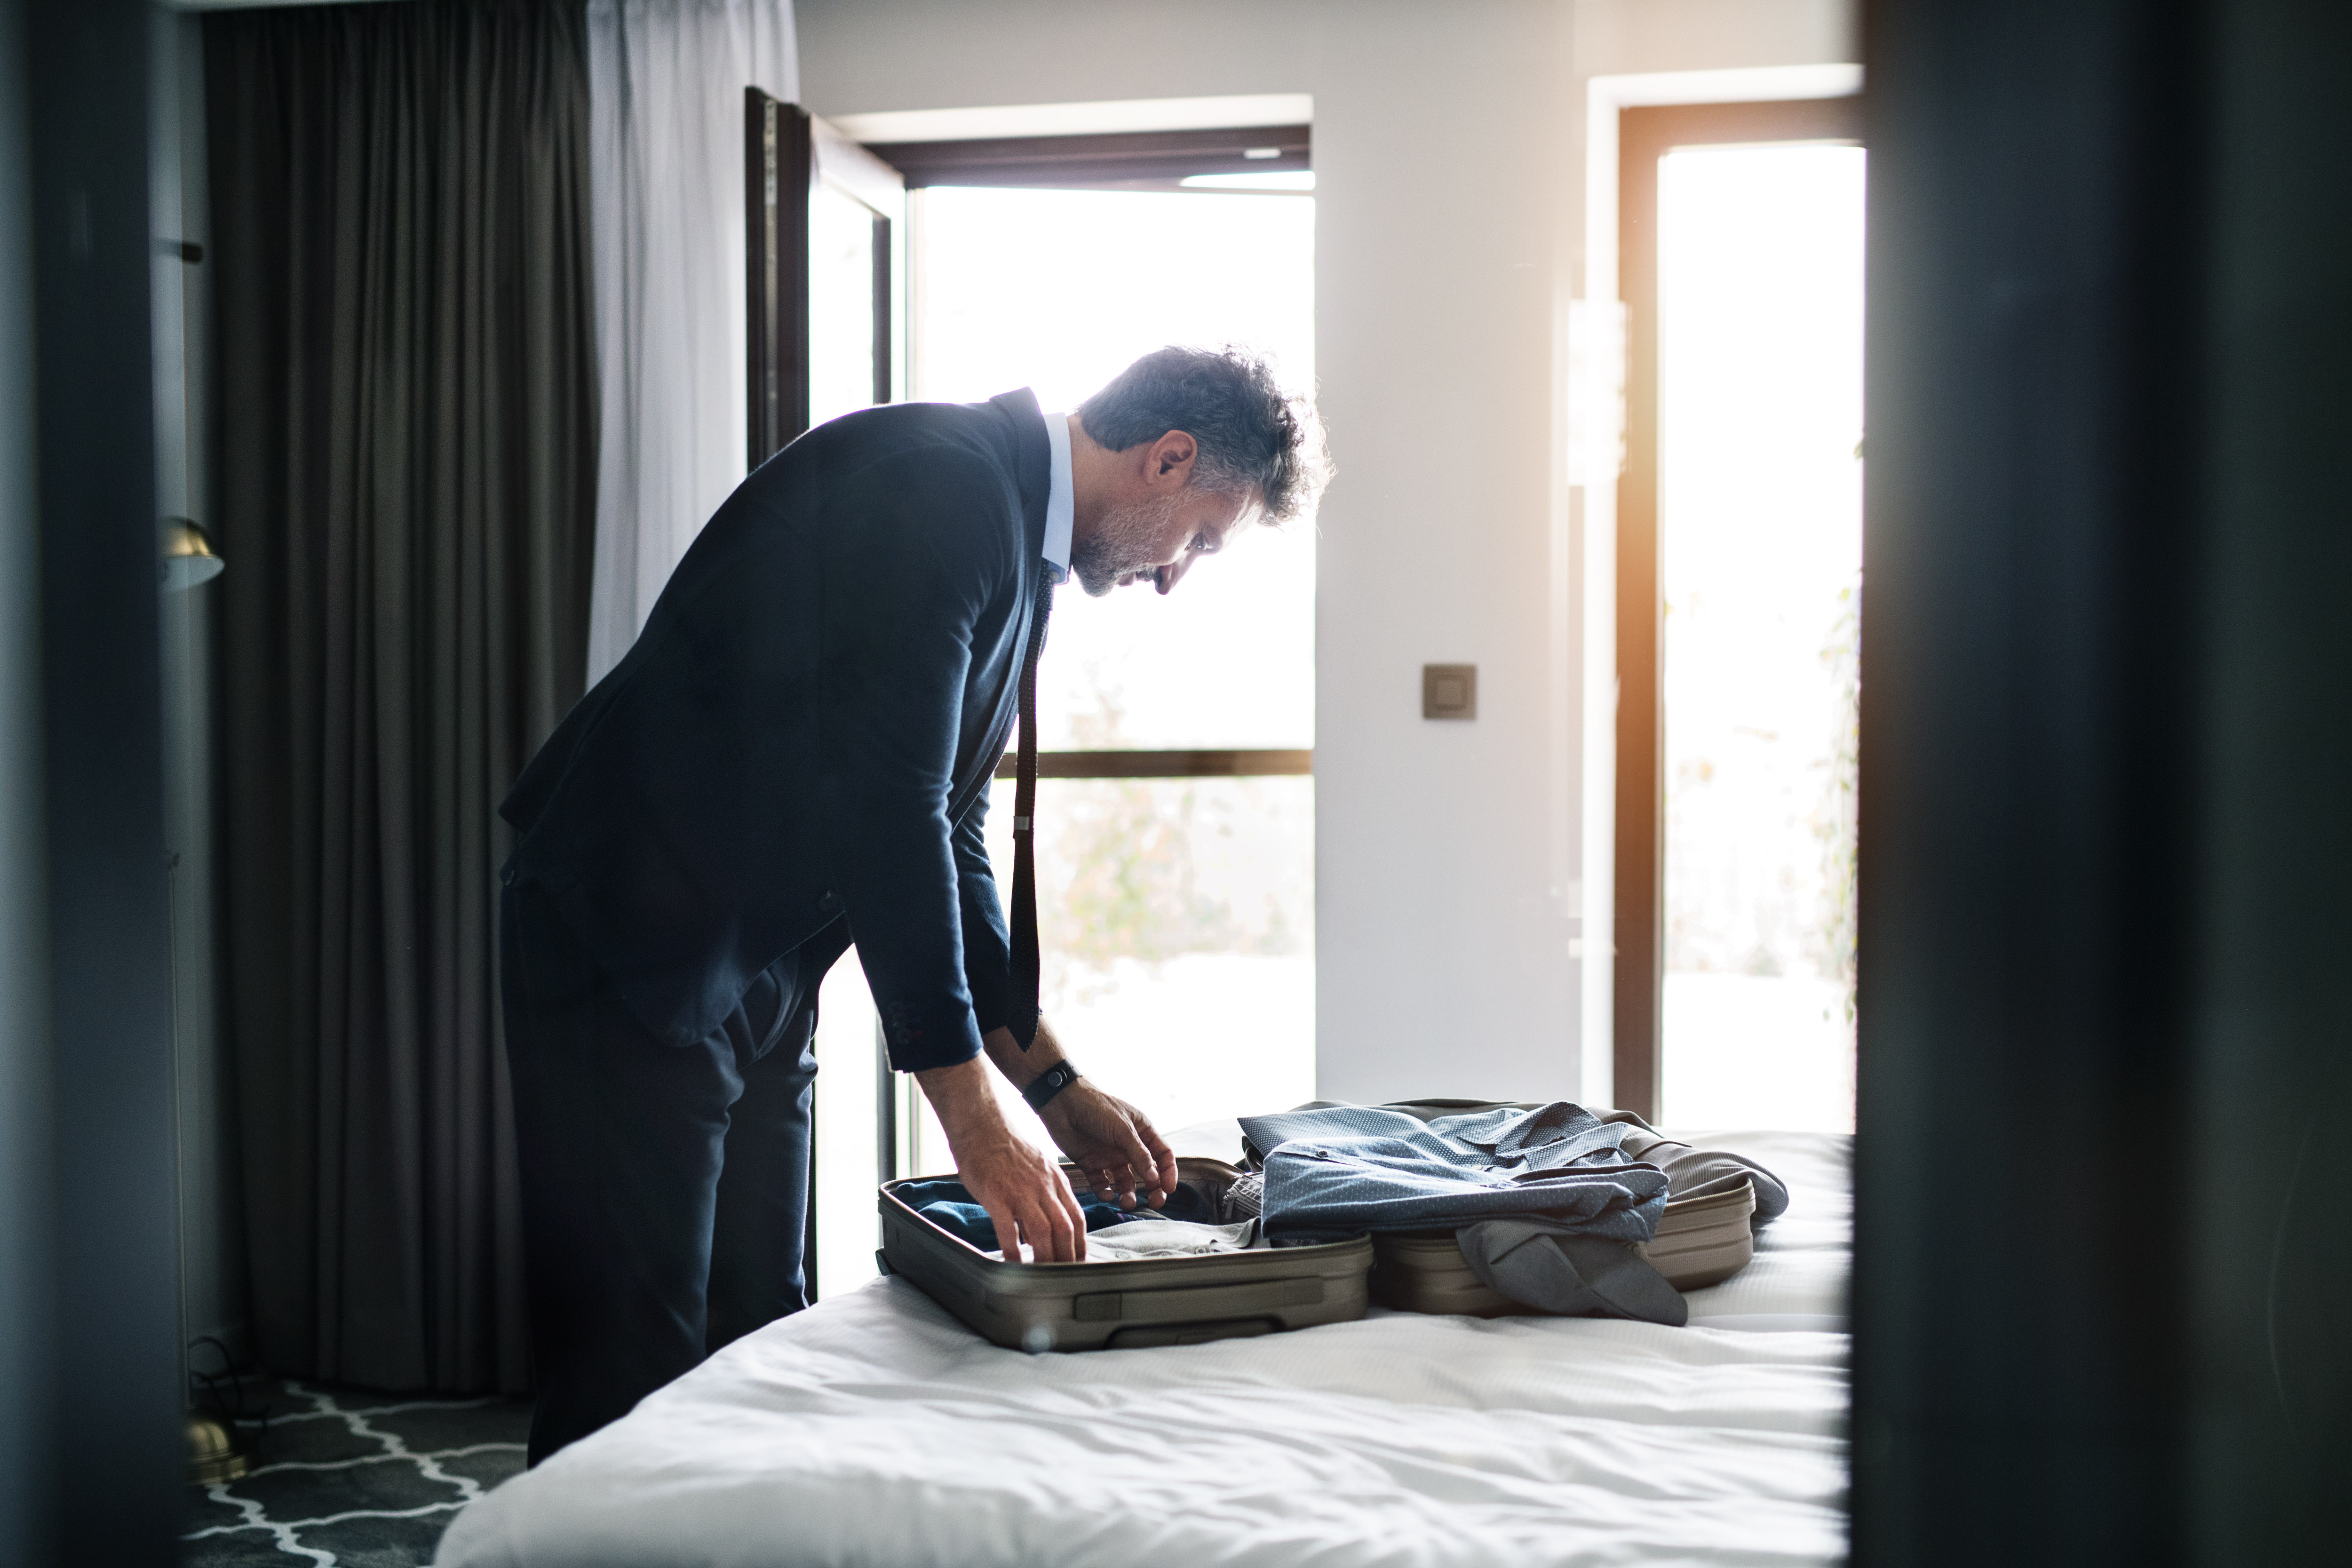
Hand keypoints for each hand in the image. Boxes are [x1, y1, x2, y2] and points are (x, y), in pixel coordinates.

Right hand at [915, 1057, 1086, 1261]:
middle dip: (1066, 1258)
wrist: (981, 1123)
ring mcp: (1021, 1191)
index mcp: (1055, 1180)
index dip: (1080, 1244)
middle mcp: (1043, 1187)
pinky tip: (1012, 1263)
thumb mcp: (1038, 1164)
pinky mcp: (997, 1195)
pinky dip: (1013, 1251)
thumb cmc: (1005, 1145)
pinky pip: (1008, 1229)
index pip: (1077, 1218)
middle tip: (1061, 1275)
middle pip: (1064, 1229)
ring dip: (1044, 1259)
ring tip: (1040, 1275)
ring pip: (1042, 1232)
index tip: (1077, 1260)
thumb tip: (1050, 1216)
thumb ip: (1047, 1189)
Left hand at [1038, 1079, 1178, 1212]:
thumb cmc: (1097, 1108)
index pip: (1163, 1155)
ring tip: (1126, 1203)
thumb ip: (1139, 1154)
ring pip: (1125, 1182)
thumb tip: (1155, 1178)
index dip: (1168, 1172)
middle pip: (1147, 1172)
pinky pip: (1102, 1184)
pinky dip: (1106, 1192)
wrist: (1062, 1104)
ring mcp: (1110, 1156)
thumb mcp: (1123, 1129)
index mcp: (1142, 1132)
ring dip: (1128, 1194)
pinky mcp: (1091, 1164)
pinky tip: (1107, 1194)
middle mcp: (1128, 1146)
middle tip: (1154, 1204)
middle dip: (1152, 1189)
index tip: (1168, 1189)